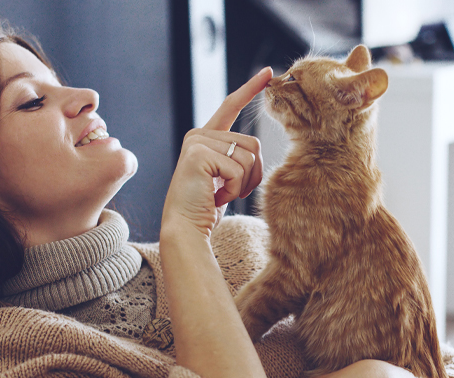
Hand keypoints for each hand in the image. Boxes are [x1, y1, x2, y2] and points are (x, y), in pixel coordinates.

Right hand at [161, 67, 271, 238]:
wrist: (185, 228)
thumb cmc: (206, 207)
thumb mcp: (224, 176)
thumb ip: (235, 157)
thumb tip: (254, 148)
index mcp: (205, 137)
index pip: (230, 106)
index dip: (249, 89)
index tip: (267, 73)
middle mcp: (199, 134)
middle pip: (253, 143)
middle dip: (251, 174)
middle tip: (228, 191)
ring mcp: (197, 142)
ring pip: (249, 156)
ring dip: (243, 183)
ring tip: (220, 194)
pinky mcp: (199, 155)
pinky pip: (238, 169)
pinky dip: (234, 189)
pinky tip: (215, 197)